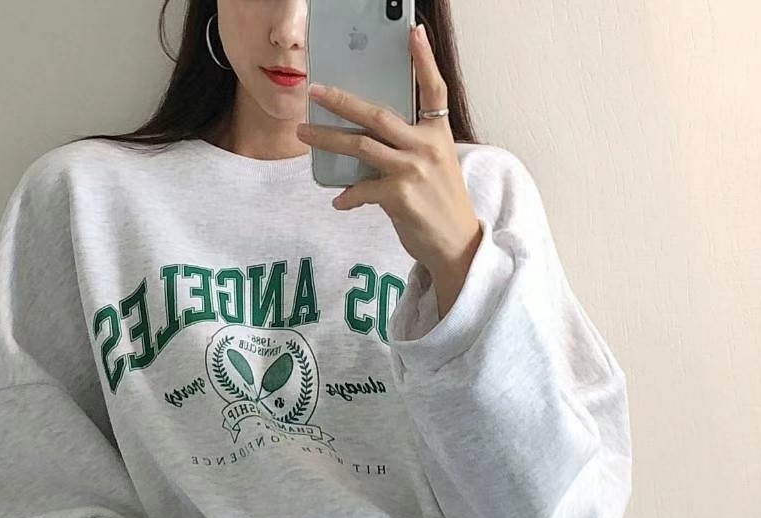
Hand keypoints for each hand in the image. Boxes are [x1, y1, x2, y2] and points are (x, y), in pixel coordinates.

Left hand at [294, 22, 483, 279]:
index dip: (424, 59)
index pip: (433, 88)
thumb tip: (366, 142)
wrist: (456, 243)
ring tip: (304, 132)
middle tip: (315, 91)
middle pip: (378, 114)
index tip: (413, 32)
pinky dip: (347, 196)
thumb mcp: (435, 165)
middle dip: (342, 101)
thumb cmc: (440, 204)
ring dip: (328, 138)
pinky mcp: (400, 195)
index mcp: (438, 133)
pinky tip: (339, 201)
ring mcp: (413, 169)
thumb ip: (408, 147)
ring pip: (361, 145)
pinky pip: (362, 189)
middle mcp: (426, 146)